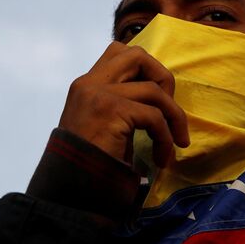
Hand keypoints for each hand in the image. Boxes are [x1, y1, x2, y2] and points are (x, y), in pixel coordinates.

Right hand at [58, 42, 188, 167]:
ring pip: (154, 89)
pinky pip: (155, 116)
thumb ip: (122, 104)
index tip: (158, 98)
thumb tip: (160, 95)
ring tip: (174, 143)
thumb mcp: (104, 125)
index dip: (146, 69)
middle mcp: (89, 84)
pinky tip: (161, 157)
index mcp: (86, 85)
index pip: (120, 53)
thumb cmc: (90, 164)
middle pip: (137, 56)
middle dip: (163, 78)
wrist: (70, 190)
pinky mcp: (111, 111)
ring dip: (174, 117)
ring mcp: (99, 95)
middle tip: (169, 110)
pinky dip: (165, 137)